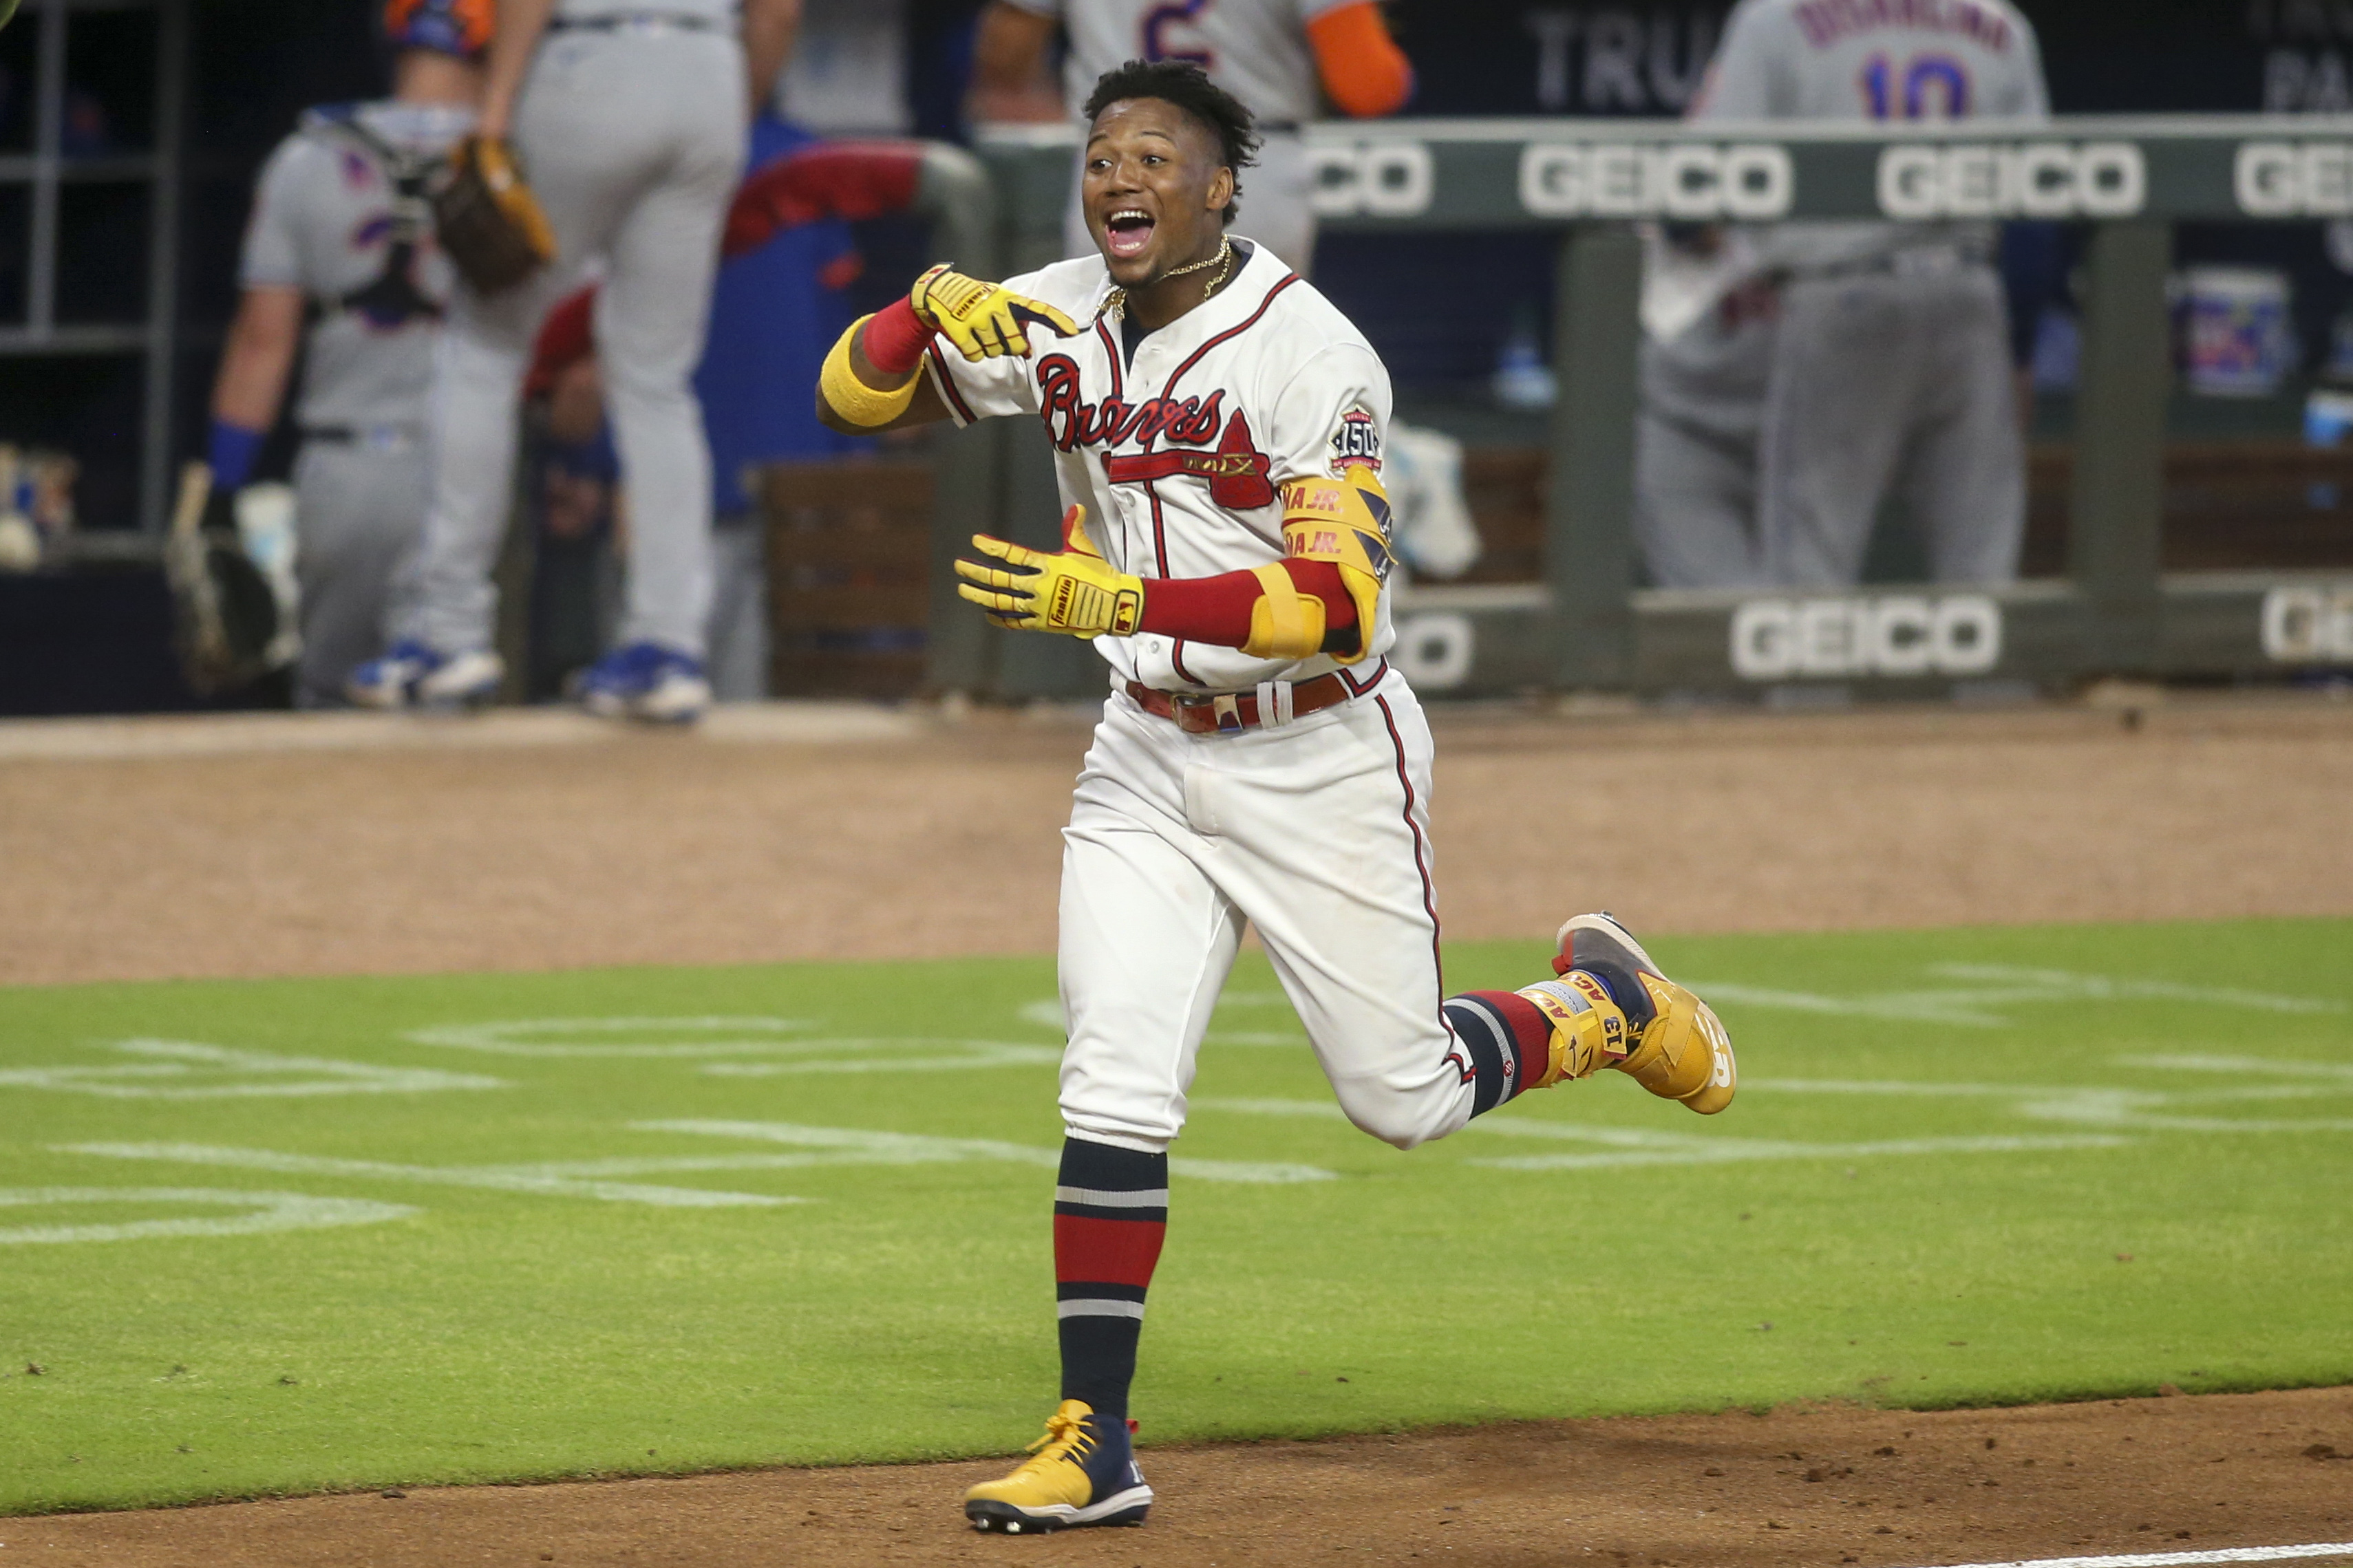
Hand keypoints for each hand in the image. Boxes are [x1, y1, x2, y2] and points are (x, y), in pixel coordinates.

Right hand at [911, 264, 1079, 360]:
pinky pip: (975, 355)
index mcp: (1008, 299)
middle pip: (1016, 346)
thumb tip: (1028, 352)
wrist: (938, 292)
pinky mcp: (960, 330)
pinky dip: (971, 352)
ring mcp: (977, 318)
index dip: (1056, 321)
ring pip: (994, 352)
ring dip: (987, 348)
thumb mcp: (997, 305)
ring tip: (977, 332)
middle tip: (996, 337)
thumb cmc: (975, 303)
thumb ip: (1015, 324)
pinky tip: (965, 337)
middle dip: (1009, 348)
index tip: (1072, 331)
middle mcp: (995, 306)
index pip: (1038, 310)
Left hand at [955, 505, 1142, 636]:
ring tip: (963, 589)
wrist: (1113, 605)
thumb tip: (1076, 507)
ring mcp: (1039, 606)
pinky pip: (1016, 623)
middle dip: (976, 571)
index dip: (993, 547)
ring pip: (1002, 601)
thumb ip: (1073, 528)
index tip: (976, 541)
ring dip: (980, 595)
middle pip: (1000, 579)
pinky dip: (1001, 619)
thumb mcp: (1084, 549)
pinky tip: (988, 614)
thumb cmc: (1099, 574)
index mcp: (1047, 564)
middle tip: (959, 566)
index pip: (1013, 554)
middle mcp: (1039, 585)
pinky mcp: (1043, 623)